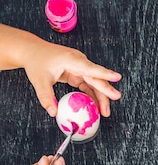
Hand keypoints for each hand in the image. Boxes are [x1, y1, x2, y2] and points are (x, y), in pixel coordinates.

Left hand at [0, 24, 121, 117]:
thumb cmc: (37, 62)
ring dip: (100, 96)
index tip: (117, 77)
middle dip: (105, 93)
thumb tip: (53, 112)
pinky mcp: (78, 72)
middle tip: (111, 104)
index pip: (91, 69)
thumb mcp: (39, 81)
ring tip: (104, 111)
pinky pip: (88, 84)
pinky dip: (92, 94)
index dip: (105, 74)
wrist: (33, 51)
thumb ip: (46, 97)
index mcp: (72, 60)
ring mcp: (80, 67)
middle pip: (96, 78)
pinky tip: (96, 104)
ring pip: (95, 82)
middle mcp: (79, 62)